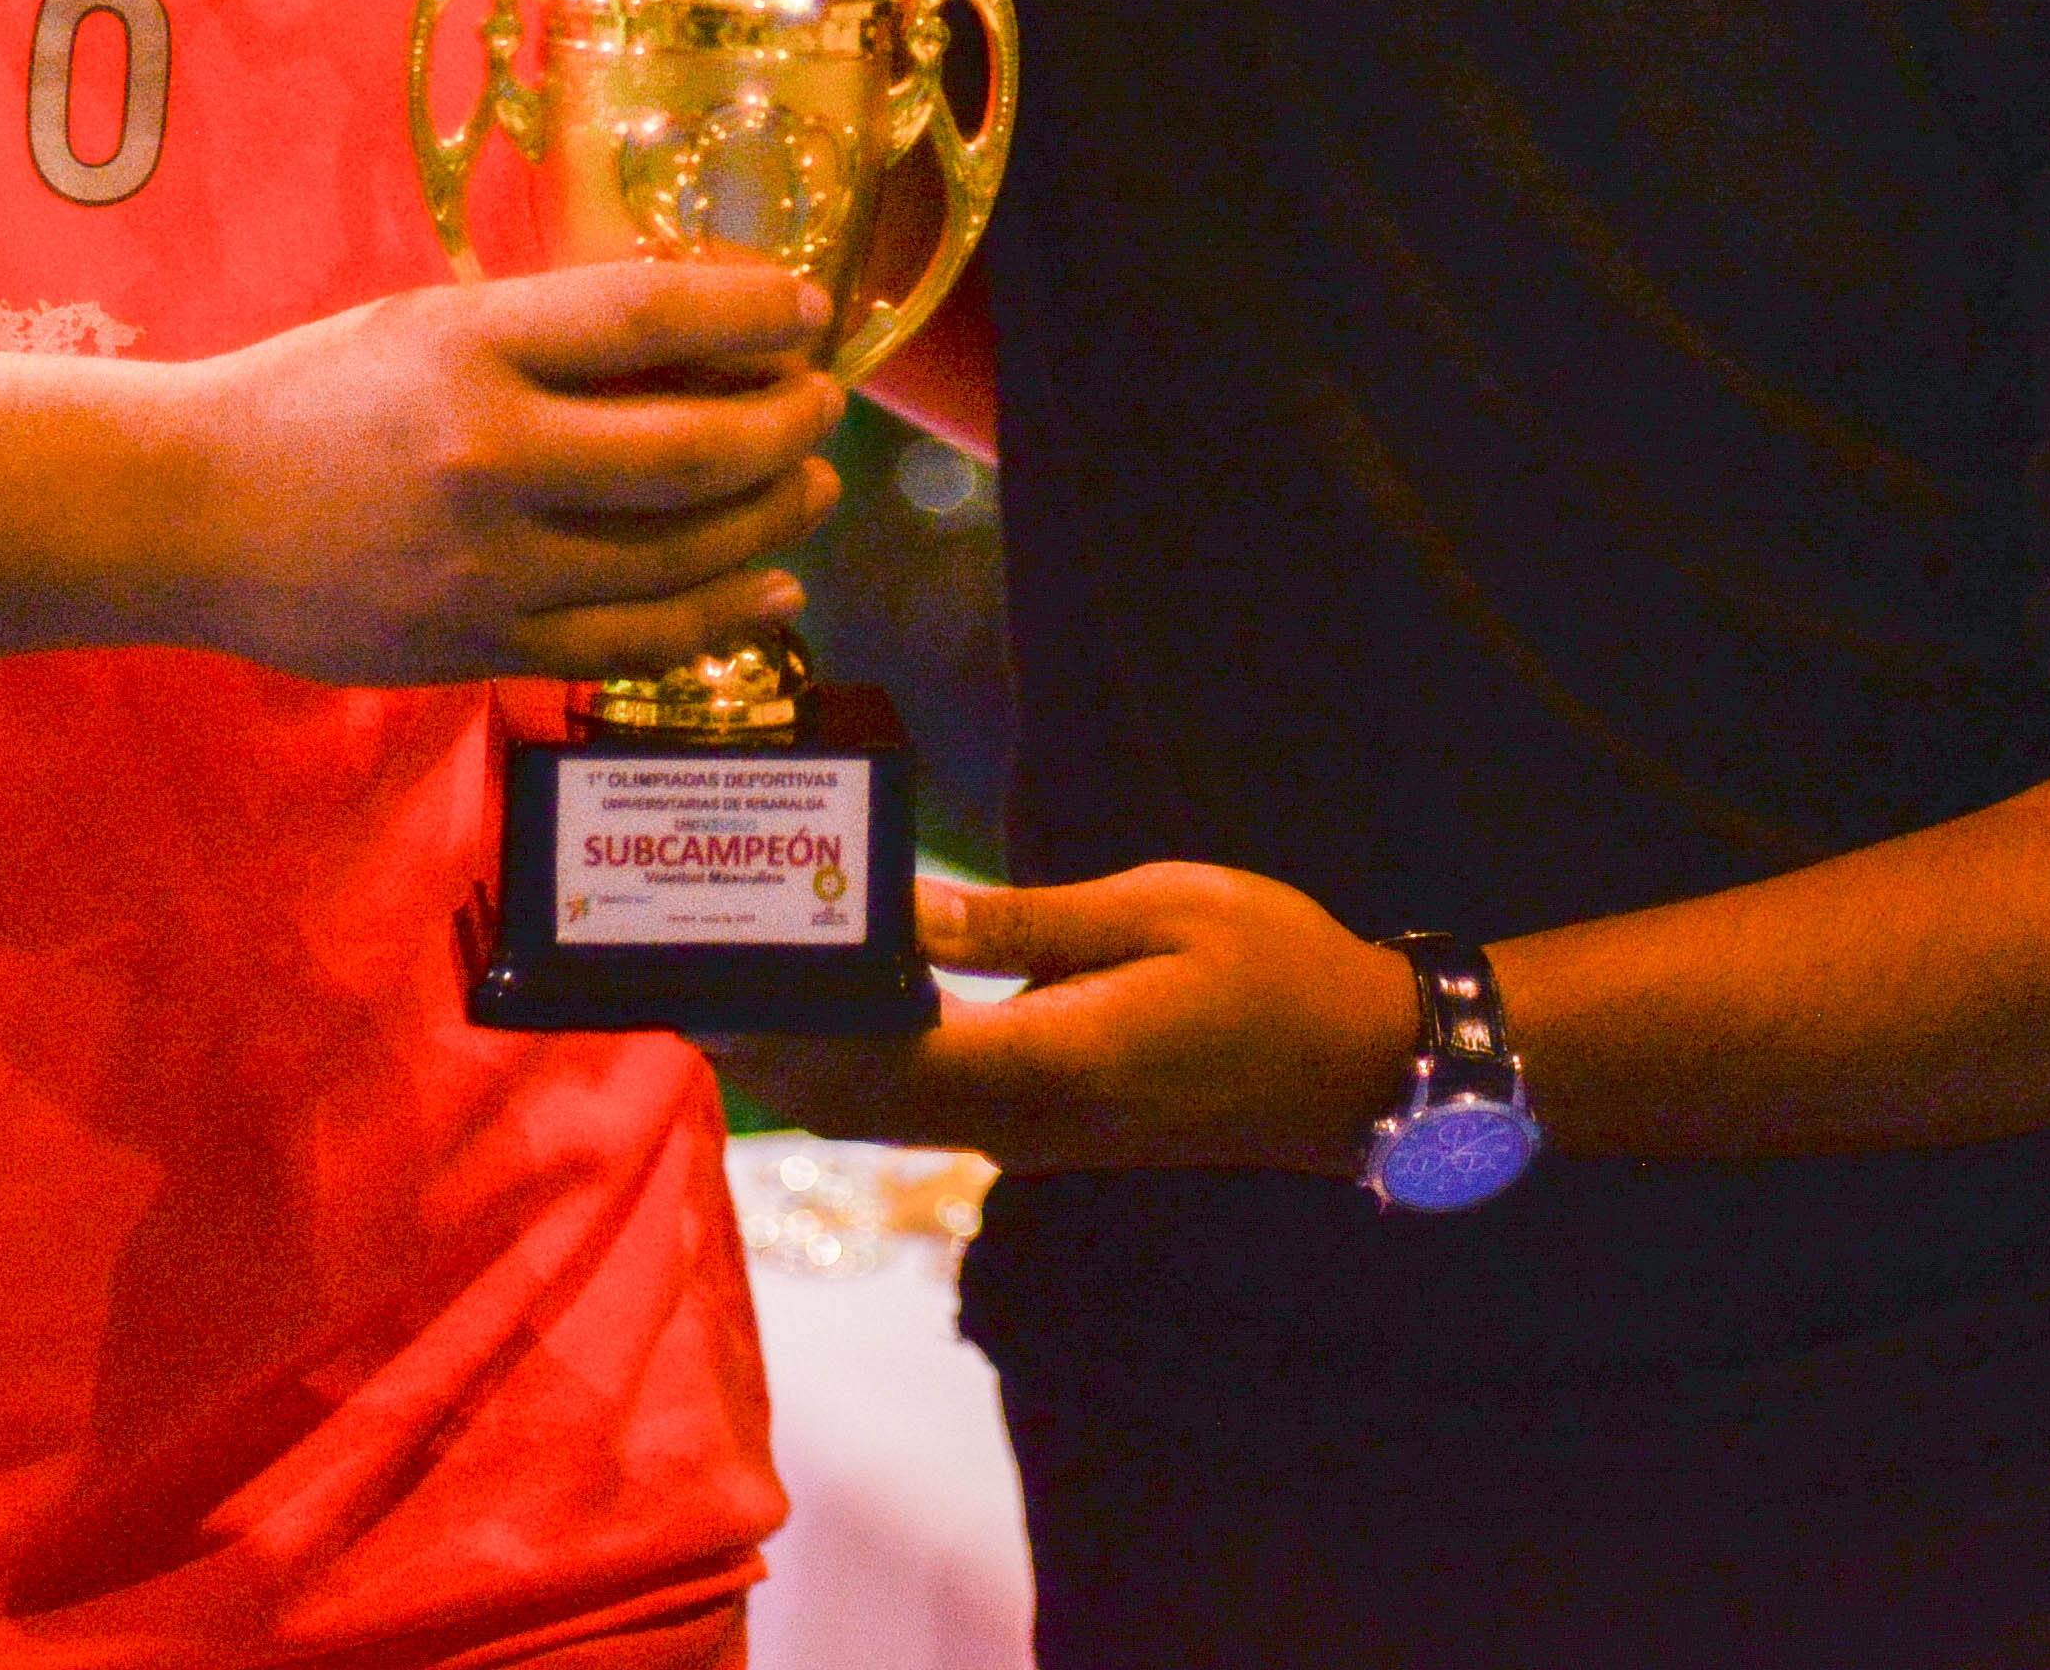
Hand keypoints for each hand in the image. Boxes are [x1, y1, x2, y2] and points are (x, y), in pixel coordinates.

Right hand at [174, 257, 842, 690]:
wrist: (183, 514)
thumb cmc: (313, 398)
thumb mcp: (427, 325)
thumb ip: (551, 333)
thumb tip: (706, 337)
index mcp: (471, 349)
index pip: (651, 317)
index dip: (751, 313)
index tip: (804, 309)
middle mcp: (488, 456)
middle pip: (692, 449)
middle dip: (785, 424)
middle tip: (822, 403)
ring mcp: (488, 565)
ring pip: (681, 554)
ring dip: (771, 517)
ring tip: (811, 484)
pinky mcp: (482, 645)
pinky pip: (634, 641)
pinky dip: (719, 615)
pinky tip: (770, 589)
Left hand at [724, 862, 1419, 1175]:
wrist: (1361, 1065)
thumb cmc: (1274, 965)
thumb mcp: (1156, 910)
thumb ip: (1018, 922)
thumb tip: (900, 912)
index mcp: (1051, 1067)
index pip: (881, 1060)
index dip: (788, 1027)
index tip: (711, 981)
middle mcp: (1026, 1125)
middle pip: (858, 1101)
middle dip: (770, 1048)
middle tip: (689, 974)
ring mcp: (1035, 1139)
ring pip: (884, 1115)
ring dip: (808, 1062)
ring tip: (737, 982)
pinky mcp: (1047, 1130)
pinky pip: (925, 1109)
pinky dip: (864, 1067)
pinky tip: (836, 1004)